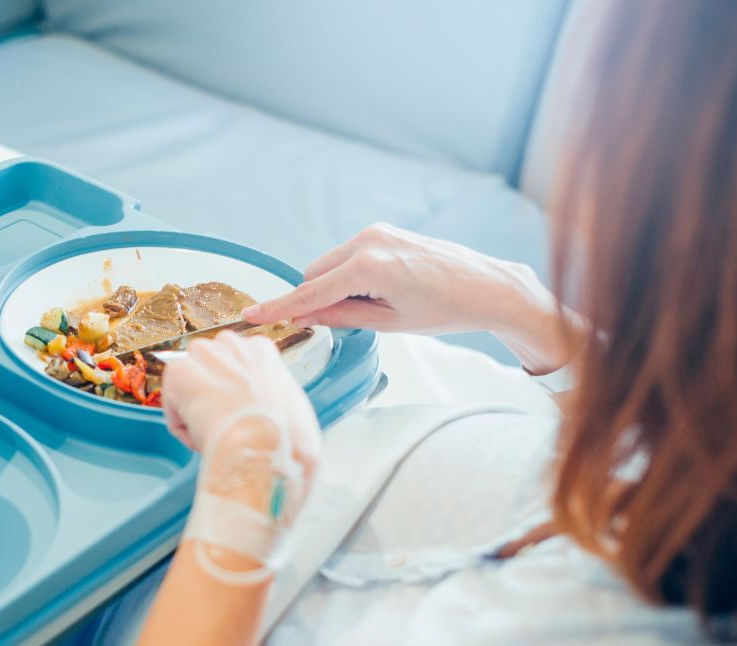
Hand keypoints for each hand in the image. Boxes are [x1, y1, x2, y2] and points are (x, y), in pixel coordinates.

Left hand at [162, 332, 320, 509]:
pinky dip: (184, 429)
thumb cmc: (285, 438)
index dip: (234, 394)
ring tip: (215, 435)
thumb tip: (269, 410)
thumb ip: (275, 398)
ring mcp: (203, 354)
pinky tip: (202, 438)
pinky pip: (174, 407)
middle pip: (209, 369)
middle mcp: (232, 343)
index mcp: (262, 350)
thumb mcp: (295, 408)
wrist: (263, 449)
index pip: (235, 365)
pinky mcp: (178, 372)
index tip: (237, 414)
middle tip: (222, 425)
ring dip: (196, 413)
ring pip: (189, 388)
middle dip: (210, 396)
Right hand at [243, 223, 578, 373]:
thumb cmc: (445, 309)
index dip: (280, 308)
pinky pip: (347, 256)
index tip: (251, 317)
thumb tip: (306, 317)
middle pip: (314, 275)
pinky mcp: (383, 231)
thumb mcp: (389, 323)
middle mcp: (367, 241)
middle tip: (347, 322)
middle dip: (316, 299)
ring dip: (334, 287)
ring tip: (377, 304)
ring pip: (329, 265)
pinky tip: (380, 289)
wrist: (485, 286)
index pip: (310, 292)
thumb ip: (342, 316)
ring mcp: (375, 232)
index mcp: (368, 267)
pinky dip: (349, 275)